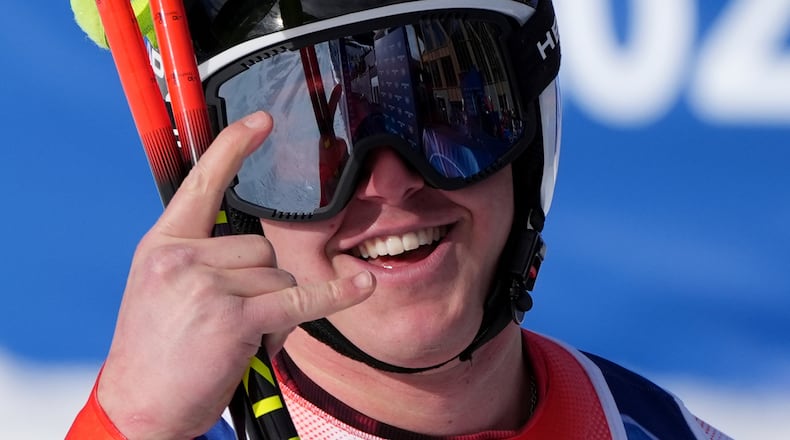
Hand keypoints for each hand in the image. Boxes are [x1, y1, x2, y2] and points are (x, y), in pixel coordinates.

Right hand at [97, 112, 374, 438]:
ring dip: (276, 310)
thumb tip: (258, 252)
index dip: (233, 148)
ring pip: (281, 276)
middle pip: (262, 247)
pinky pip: (299, 298)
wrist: (138, 409)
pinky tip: (361, 287)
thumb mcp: (162, 291)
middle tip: (231, 323)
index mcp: (162, 245)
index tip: (260, 121)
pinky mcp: (232, 317)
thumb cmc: (156, 354)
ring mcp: (205, 285)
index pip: (203, 184)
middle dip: (263, 285)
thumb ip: (202, 259)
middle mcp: (181, 257)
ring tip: (236, 341)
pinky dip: (333, 297)